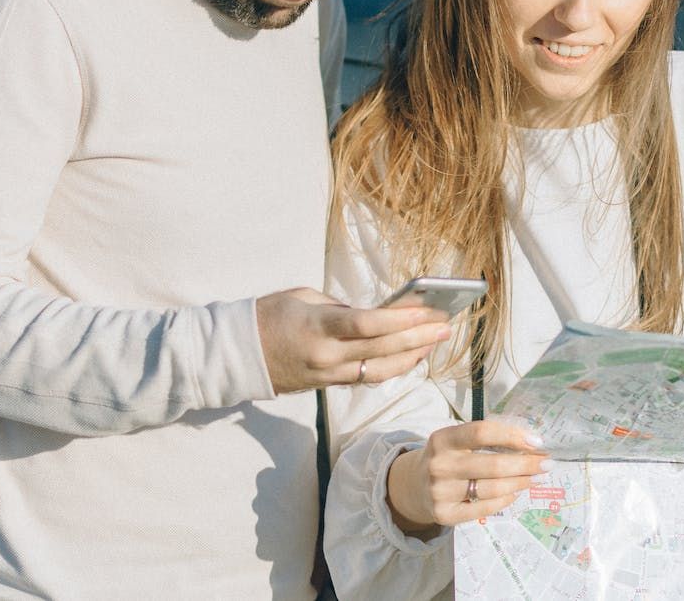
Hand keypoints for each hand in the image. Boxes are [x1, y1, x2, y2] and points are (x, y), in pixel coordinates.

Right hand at [256, 287, 451, 393]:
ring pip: (381, 371)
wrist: (238, 355)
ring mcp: (328, 374)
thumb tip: (375, 316)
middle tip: (445, 326)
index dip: (400, 320)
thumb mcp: (303, 297)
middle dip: (417, 337)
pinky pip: (368, 378)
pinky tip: (411, 357)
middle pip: (382, 350)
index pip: (367, 325)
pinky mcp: (328, 385)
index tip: (427, 310)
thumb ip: (340, 307)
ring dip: (412, 356)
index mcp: (318, 327)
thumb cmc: (269, 315)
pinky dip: (393, 368)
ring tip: (435, 342)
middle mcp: (326, 356)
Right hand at [387, 420, 551, 532]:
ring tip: (534, 478)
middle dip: (526, 465)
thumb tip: (531, 443)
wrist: (414, 486)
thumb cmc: (447, 458)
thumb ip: (485, 439)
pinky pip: (485, 508)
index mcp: (442, 439)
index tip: (537, 442)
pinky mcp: (445, 514)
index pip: (482, 433)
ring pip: (493, 489)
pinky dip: (505, 500)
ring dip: (520, 483)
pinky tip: (515, 493)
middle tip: (546, 464)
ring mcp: (440, 491)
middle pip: (493, 465)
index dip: (512, 436)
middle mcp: (439, 465)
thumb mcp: (456, 441)